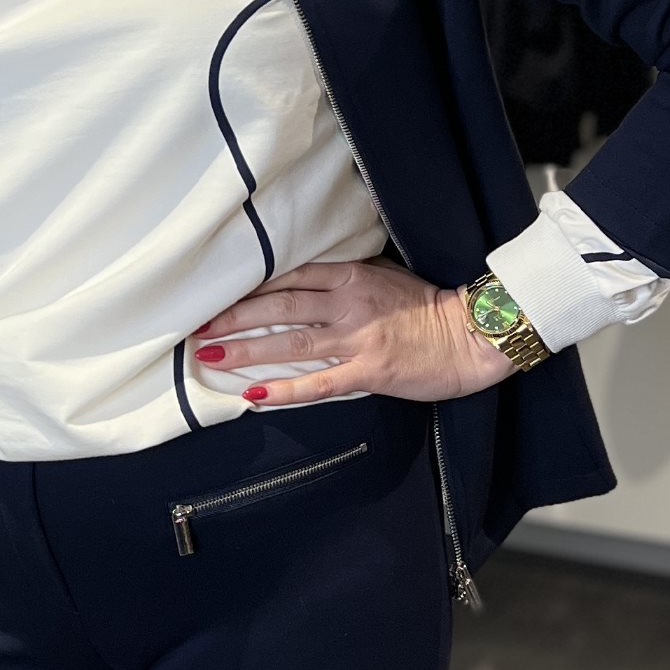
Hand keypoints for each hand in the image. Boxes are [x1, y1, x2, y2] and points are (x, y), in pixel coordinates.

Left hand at [190, 255, 519, 407]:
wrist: (470, 336)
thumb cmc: (427, 305)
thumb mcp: (384, 274)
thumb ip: (345, 275)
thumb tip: (304, 276)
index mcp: (350, 276)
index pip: (288, 276)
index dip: (249, 286)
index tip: (217, 293)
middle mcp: (347, 304)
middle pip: (279, 307)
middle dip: (235, 316)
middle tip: (199, 325)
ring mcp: (356, 339)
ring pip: (290, 343)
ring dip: (247, 349)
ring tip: (212, 354)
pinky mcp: (368, 372)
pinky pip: (319, 384)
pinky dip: (286, 390)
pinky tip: (256, 394)